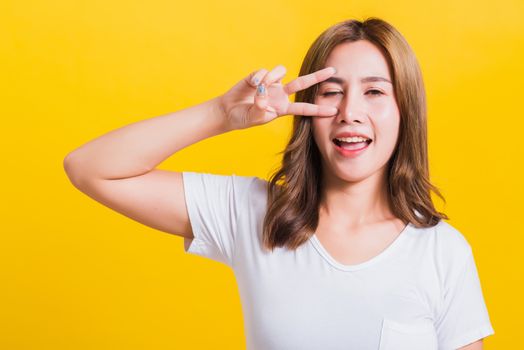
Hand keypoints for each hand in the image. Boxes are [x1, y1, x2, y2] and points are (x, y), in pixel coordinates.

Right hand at [217, 64, 338, 129]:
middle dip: (317, 77)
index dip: (317, 110)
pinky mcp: (259, 76)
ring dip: (270, 78)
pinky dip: (258, 78)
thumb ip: (260, 108)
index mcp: (282, 108)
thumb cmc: (243, 118)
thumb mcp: (254, 118)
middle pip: (302, 83)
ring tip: (258, 88)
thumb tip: (264, 94)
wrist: (228, 111)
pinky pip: (264, 72)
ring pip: (281, 71)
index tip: (333, 111)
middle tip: (332, 71)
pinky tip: (251, 85)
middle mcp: (280, 94)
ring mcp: (270, 84)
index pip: (303, 108)